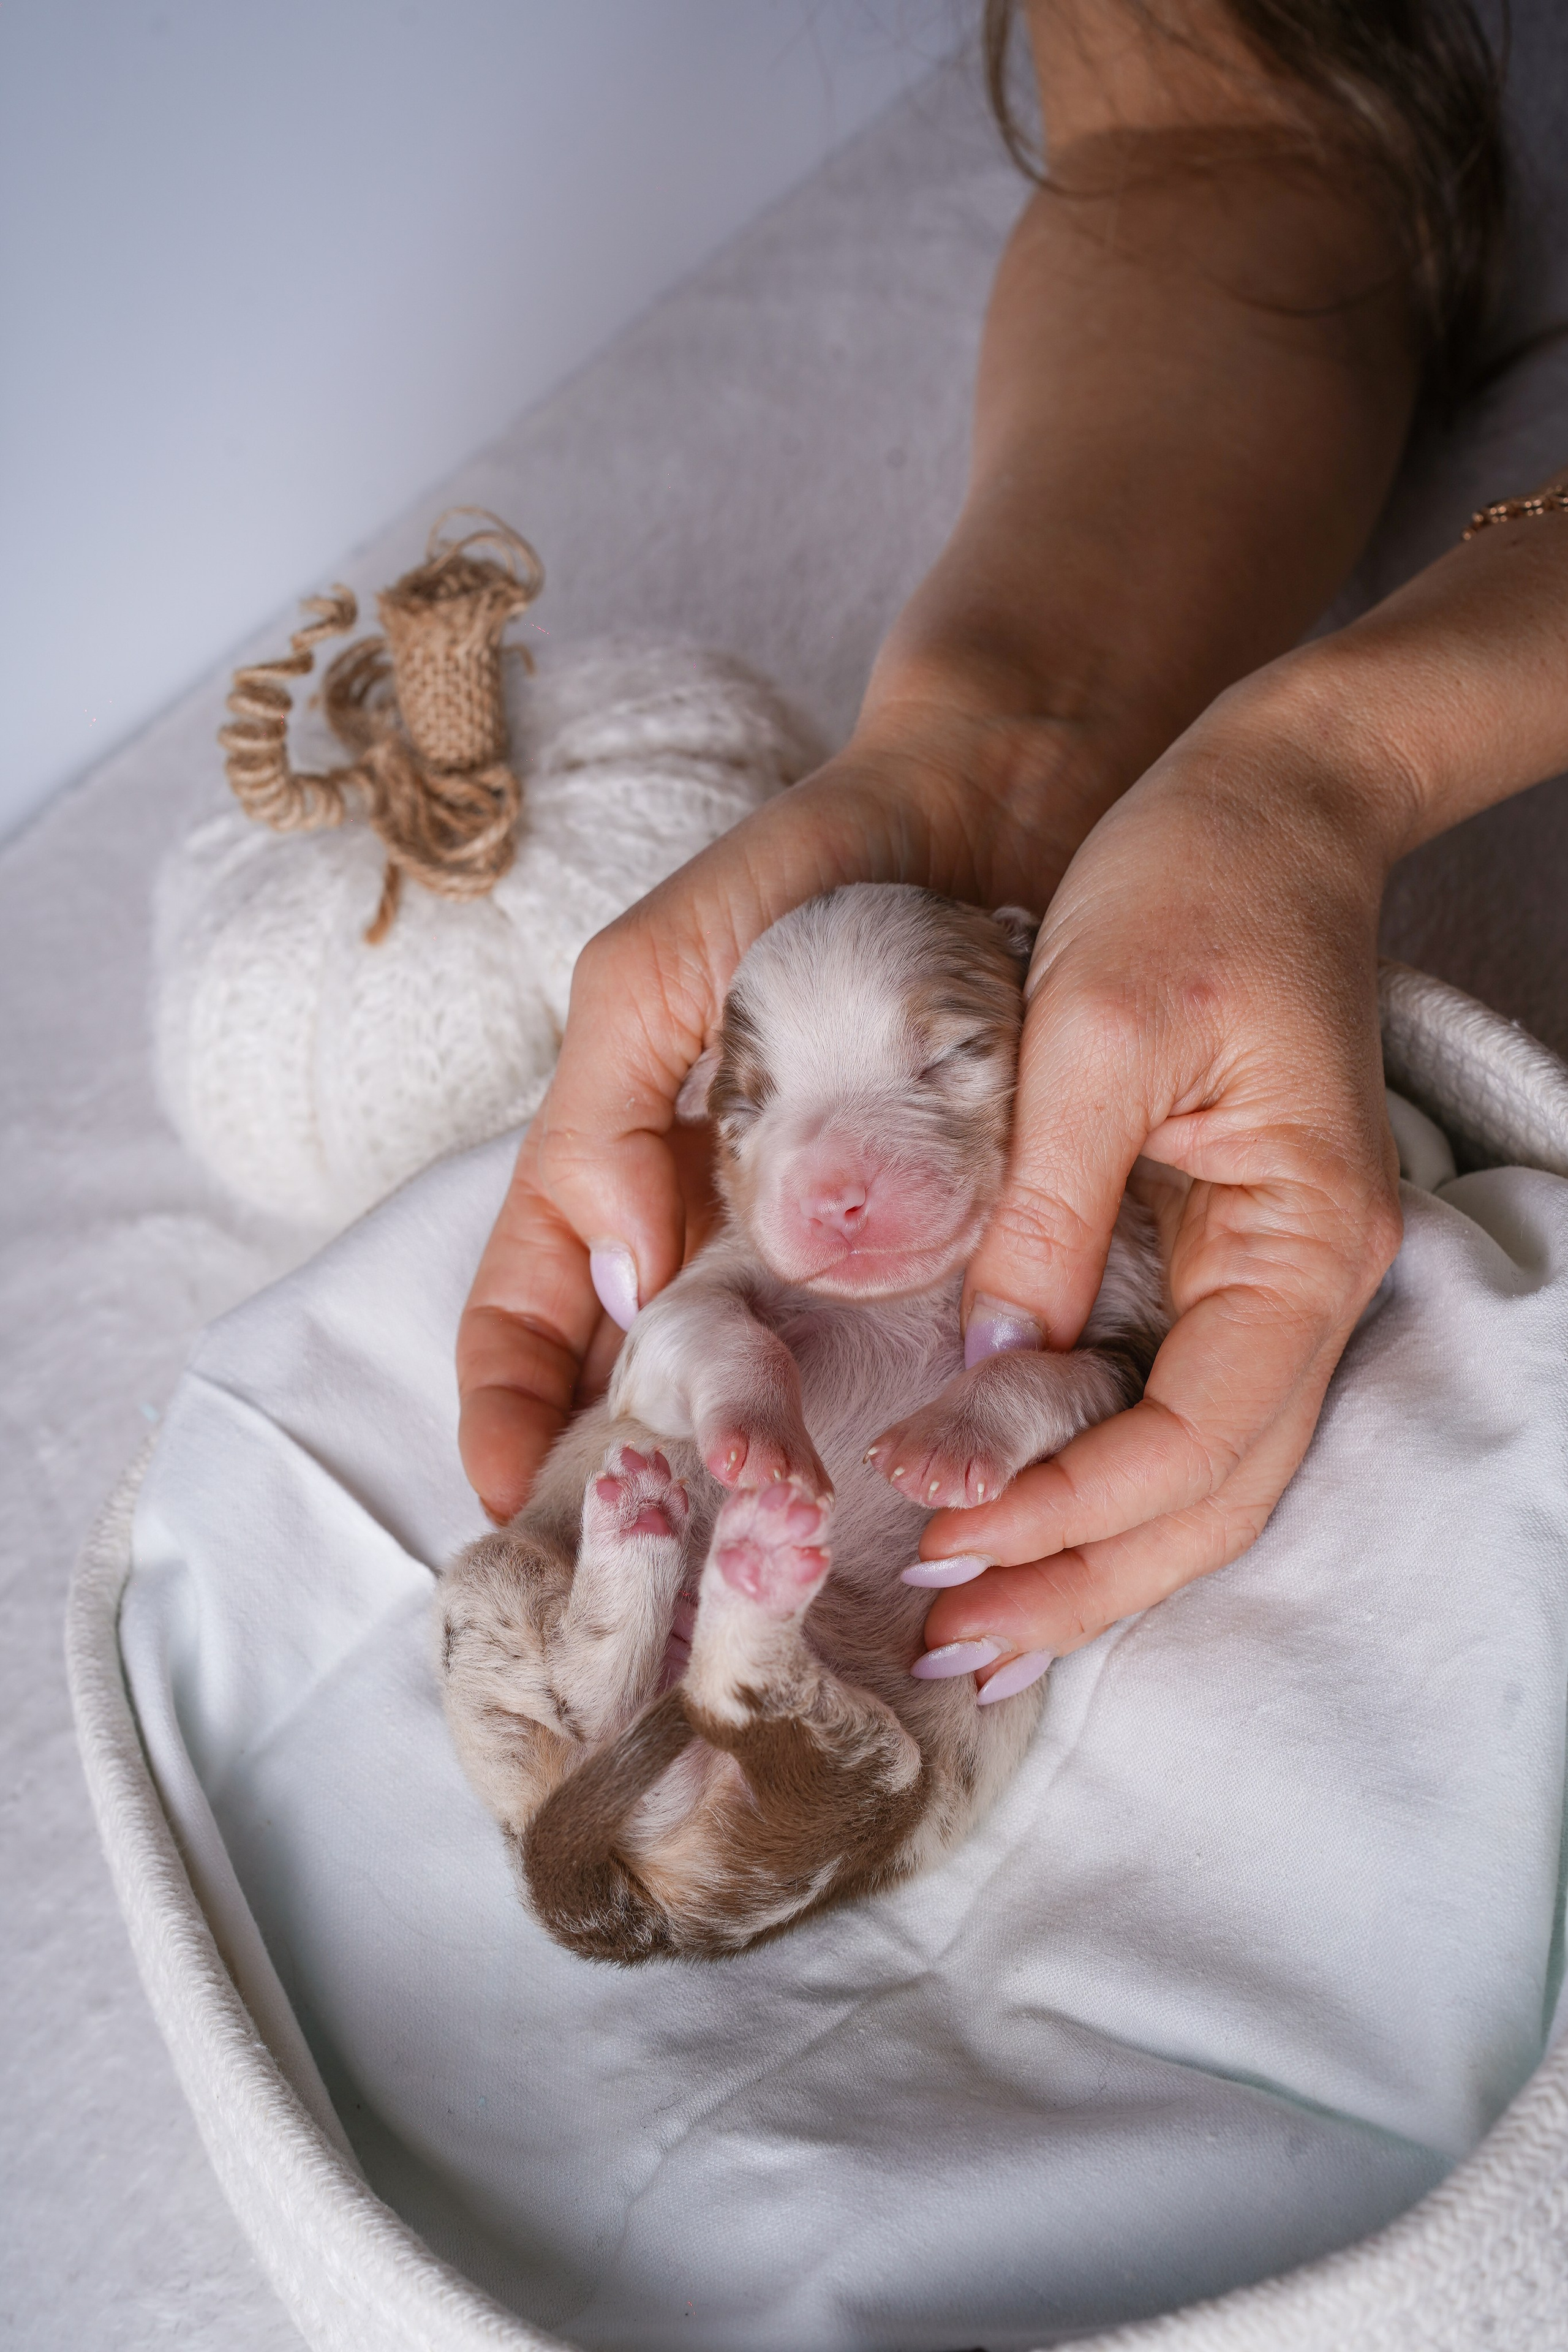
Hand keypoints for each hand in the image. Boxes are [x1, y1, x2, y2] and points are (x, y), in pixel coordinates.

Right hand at [456, 689, 1091, 1523]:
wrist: (1000, 810)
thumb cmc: (806, 871)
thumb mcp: (658, 972)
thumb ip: (606, 1116)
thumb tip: (617, 1283)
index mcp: (635, 1172)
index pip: (533, 1311)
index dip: (503, 1409)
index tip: (502, 1502)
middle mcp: (731, 1236)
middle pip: (651, 1386)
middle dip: (635, 1482)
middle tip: (646, 1571)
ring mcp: (843, 1254)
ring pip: (781, 1399)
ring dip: (760, 1484)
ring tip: (759, 1568)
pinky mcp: (959, 1251)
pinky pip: (921, 1364)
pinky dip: (906, 1433)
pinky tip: (908, 1499)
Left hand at [915, 666, 1405, 1681]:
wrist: (1268, 802)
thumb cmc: (1191, 886)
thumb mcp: (1096, 1035)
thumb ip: (1049, 1209)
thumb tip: (993, 1370)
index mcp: (1300, 1235)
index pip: (1193, 1435)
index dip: (1063, 1500)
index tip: (931, 1517)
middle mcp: (1304, 1281)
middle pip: (1210, 1495)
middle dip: (1080, 1580)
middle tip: (944, 1644)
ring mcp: (1269, 1276)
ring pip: (1200, 1474)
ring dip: (1089, 1556)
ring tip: (968, 1623)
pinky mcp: (1218, 1254)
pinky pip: (1172, 1407)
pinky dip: (1096, 1480)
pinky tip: (1012, 1513)